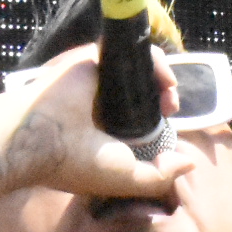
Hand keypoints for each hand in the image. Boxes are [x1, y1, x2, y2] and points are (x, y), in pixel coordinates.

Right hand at [0, 43, 182, 200]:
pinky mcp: (95, 58)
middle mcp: (103, 104)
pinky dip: (155, 62)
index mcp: (106, 131)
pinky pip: (131, 52)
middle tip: (170, 106)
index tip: (168, 123)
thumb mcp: (129, 179)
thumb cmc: (80, 164)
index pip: (140, 118)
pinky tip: (165, 81)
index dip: (160, 118)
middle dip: (164, 97)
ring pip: (141, 70)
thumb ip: (160, 175)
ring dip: (163, 80)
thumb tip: (188, 164)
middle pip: (144, 91)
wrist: (43, 140)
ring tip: (169, 96)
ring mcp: (99, 80)